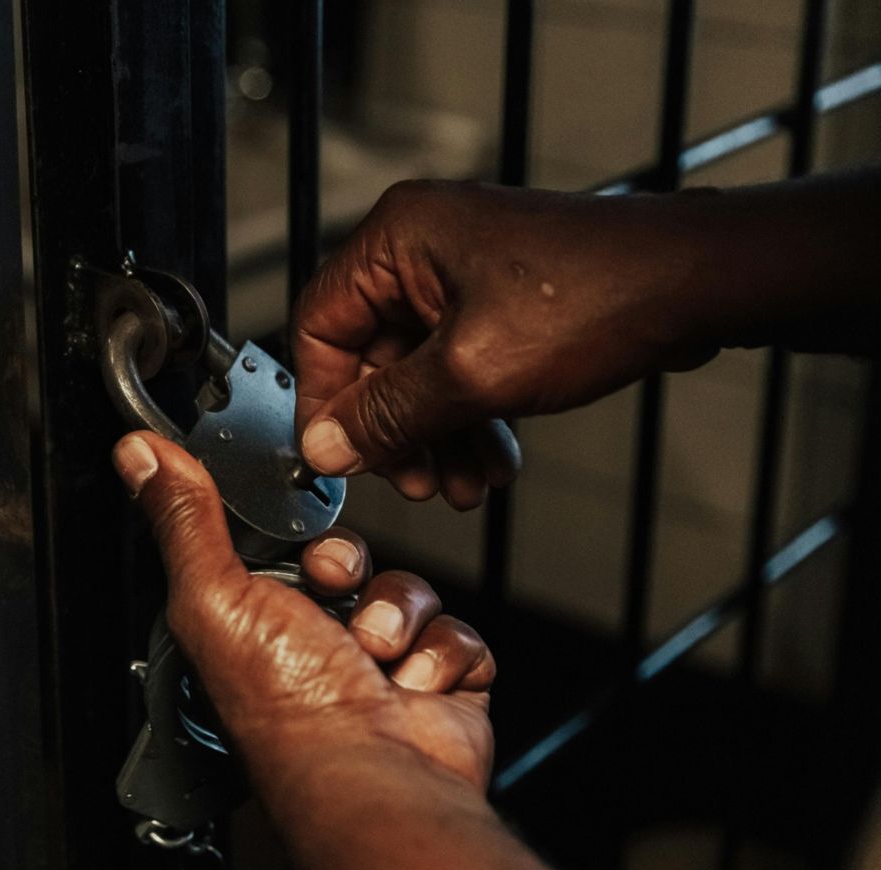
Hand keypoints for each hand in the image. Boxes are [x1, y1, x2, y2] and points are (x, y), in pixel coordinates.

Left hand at [111, 430, 495, 792]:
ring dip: (396, 617)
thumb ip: (185, 518)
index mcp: (255, 626)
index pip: (285, 553)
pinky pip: (460, 634)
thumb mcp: (213, 594)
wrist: (370, 774)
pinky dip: (441, 656)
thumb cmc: (283, 709)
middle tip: (337, 598)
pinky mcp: (440, 687)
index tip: (302, 549)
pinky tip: (411, 684)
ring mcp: (381, 668)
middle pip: (353, 564)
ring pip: (410, 593)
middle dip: (352, 573)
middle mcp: (315, 648)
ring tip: (372, 656)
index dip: (301, 542)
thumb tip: (141, 456)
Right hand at [291, 179, 717, 508]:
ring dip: (435, 436)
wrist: (697, 285)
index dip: (324, 401)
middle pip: (370, 358)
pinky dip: (469, 418)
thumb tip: (328, 446)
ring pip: (417, 373)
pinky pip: (458, 369)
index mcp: (397, 238)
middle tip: (411, 480)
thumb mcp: (472, 373)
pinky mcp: (498, 303)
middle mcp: (421, 249)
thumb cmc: (600, 294)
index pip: (318, 327)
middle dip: (394, 430)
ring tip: (460, 484)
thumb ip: (388, 415)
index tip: (337, 455)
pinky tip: (491, 460)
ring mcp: (462, 275)